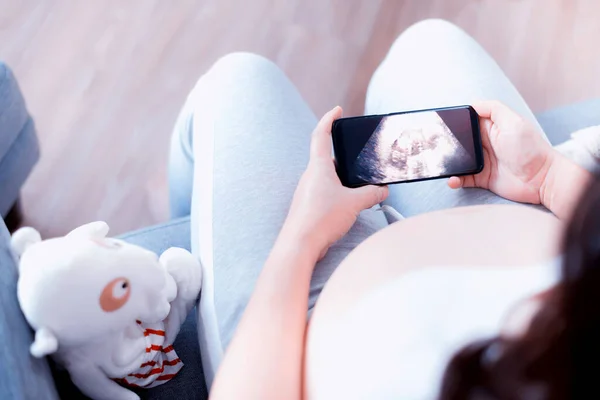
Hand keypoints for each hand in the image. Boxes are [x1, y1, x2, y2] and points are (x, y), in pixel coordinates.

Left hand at [281, 107, 388, 258]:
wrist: (300, 244)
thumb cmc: (322, 218)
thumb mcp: (354, 203)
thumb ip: (372, 194)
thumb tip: (383, 190)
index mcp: (318, 166)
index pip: (321, 134)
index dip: (329, 119)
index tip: (338, 110)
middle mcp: (310, 176)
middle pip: (327, 158)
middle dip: (344, 157)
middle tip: (360, 159)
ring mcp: (307, 191)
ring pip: (327, 178)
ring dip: (343, 179)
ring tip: (361, 187)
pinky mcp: (308, 206)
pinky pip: (325, 193)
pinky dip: (337, 194)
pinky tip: (349, 205)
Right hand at [448, 101, 554, 203]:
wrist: (541, 179)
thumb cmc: (530, 149)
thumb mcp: (514, 122)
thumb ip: (493, 109)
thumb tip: (472, 102)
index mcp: (490, 127)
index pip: (467, 121)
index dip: (454, 121)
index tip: (440, 123)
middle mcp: (484, 143)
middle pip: (459, 141)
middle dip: (447, 143)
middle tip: (434, 145)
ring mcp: (482, 161)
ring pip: (457, 160)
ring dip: (448, 162)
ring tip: (440, 164)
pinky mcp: (481, 178)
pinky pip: (463, 178)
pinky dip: (455, 179)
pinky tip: (452, 179)